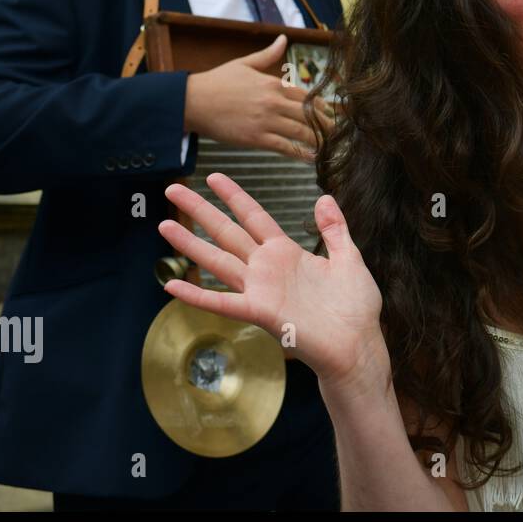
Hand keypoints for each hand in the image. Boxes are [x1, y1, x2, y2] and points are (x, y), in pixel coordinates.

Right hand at [158, 173, 386, 391]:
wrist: (357, 345)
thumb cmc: (355, 308)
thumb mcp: (349, 258)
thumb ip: (334, 229)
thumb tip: (323, 198)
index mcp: (287, 253)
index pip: (254, 217)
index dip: (234, 197)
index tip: (214, 176)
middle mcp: (267, 268)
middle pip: (227, 232)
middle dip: (200, 210)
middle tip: (174, 189)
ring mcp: (261, 290)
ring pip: (218, 261)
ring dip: (191, 245)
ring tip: (164, 225)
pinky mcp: (261, 312)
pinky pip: (223, 303)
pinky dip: (197, 296)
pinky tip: (173, 286)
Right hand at [184, 34, 332, 160]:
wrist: (191, 101)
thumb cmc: (216, 82)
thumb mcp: (244, 63)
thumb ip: (267, 55)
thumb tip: (283, 39)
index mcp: (272, 83)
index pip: (306, 96)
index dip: (320, 106)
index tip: (329, 114)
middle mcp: (273, 101)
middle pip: (309, 114)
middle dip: (326, 124)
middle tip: (338, 133)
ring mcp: (266, 120)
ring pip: (302, 131)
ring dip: (319, 140)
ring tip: (330, 146)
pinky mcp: (256, 138)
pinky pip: (286, 147)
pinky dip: (301, 153)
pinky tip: (312, 158)